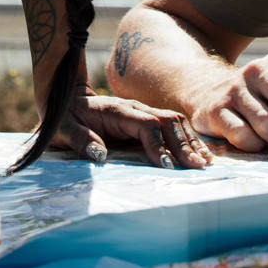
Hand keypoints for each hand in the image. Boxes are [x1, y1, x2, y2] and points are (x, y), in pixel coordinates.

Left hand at [52, 88, 214, 168]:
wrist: (66, 101)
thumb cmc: (65, 118)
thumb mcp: (63, 129)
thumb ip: (79, 140)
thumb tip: (100, 155)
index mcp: (117, 111)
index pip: (146, 125)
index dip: (158, 144)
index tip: (166, 165)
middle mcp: (135, 108)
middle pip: (167, 121)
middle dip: (183, 144)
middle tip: (196, 167)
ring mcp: (143, 112)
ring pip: (174, 122)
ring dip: (190, 141)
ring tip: (204, 162)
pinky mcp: (147, 120)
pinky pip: (172, 126)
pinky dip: (188, 139)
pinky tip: (199, 154)